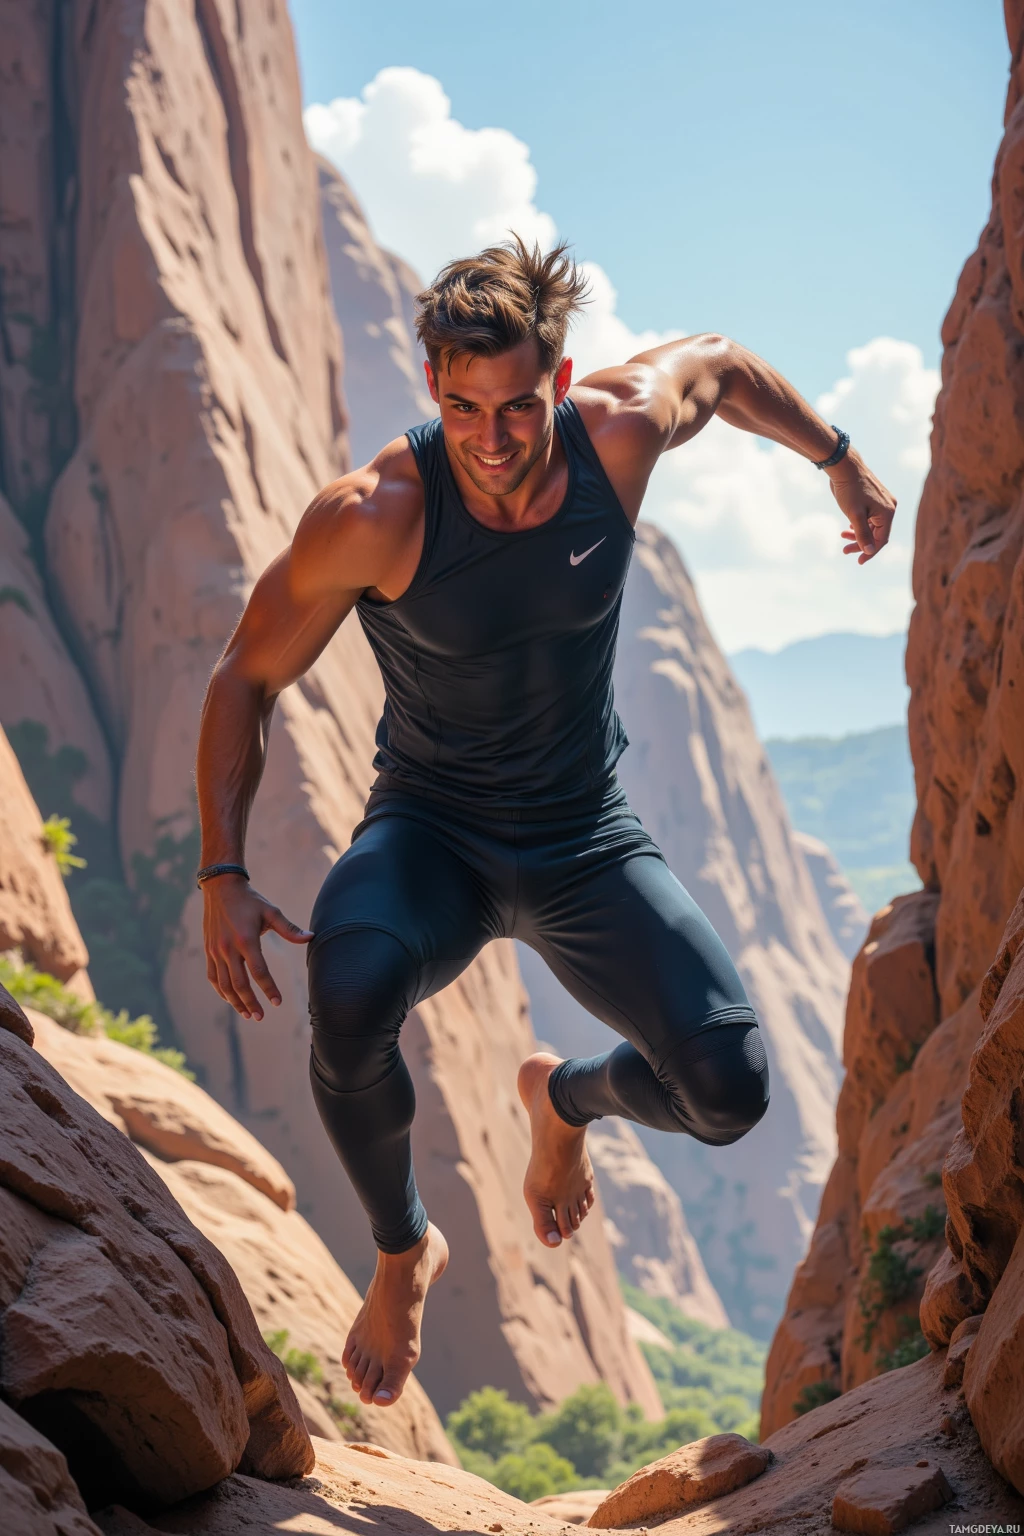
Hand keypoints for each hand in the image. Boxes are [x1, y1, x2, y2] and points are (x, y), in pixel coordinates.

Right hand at [202, 875, 312, 1020]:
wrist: (221, 888)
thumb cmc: (250, 900)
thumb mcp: (271, 911)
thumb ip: (289, 929)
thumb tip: (311, 938)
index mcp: (246, 939)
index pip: (258, 971)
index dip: (268, 988)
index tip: (277, 1002)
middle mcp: (228, 948)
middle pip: (239, 983)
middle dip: (250, 1003)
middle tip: (261, 1017)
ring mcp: (215, 951)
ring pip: (224, 984)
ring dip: (235, 1002)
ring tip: (247, 1015)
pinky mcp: (208, 951)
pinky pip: (213, 977)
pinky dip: (221, 991)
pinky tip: (230, 1000)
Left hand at [827, 450, 896, 563]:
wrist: (844, 467)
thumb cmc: (849, 490)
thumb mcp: (854, 515)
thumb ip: (862, 534)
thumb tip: (869, 551)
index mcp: (887, 513)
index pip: (881, 540)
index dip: (870, 552)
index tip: (858, 561)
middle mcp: (888, 508)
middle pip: (877, 534)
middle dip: (861, 543)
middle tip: (845, 551)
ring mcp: (882, 503)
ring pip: (872, 526)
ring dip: (858, 534)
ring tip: (843, 537)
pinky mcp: (874, 499)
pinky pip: (870, 518)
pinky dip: (860, 525)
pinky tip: (849, 527)